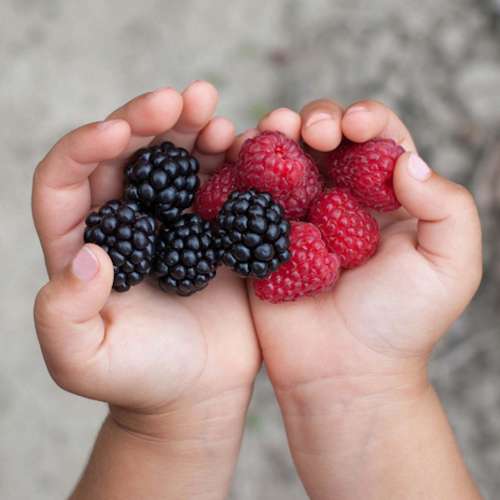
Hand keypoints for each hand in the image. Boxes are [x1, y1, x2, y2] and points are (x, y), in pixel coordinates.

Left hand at [33, 82, 259, 437]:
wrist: (197, 390)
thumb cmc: (138, 378)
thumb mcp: (83, 361)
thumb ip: (63, 315)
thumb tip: (88, 254)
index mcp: (82, 242)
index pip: (66, 178)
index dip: (86, 146)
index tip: (119, 132)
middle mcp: (127, 222)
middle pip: (128, 154)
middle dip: (149, 121)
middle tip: (180, 99)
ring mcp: (174, 221)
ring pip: (177, 159)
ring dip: (194, 129)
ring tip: (214, 113)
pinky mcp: (216, 229)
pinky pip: (222, 183)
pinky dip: (233, 161)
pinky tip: (246, 145)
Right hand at [236, 101, 481, 498]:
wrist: (343, 371)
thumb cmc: (400, 323)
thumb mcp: (450, 267)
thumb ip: (447, 207)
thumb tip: (406, 161)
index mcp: (386, 198)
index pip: (378, 139)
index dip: (366, 119)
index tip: (354, 127)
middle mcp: (341, 198)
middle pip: (325, 138)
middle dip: (317, 120)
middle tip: (312, 132)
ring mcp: (297, 216)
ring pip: (284, 156)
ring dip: (276, 133)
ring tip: (272, 130)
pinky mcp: (262, 236)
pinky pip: (249, 193)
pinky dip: (243, 168)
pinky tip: (241, 157)